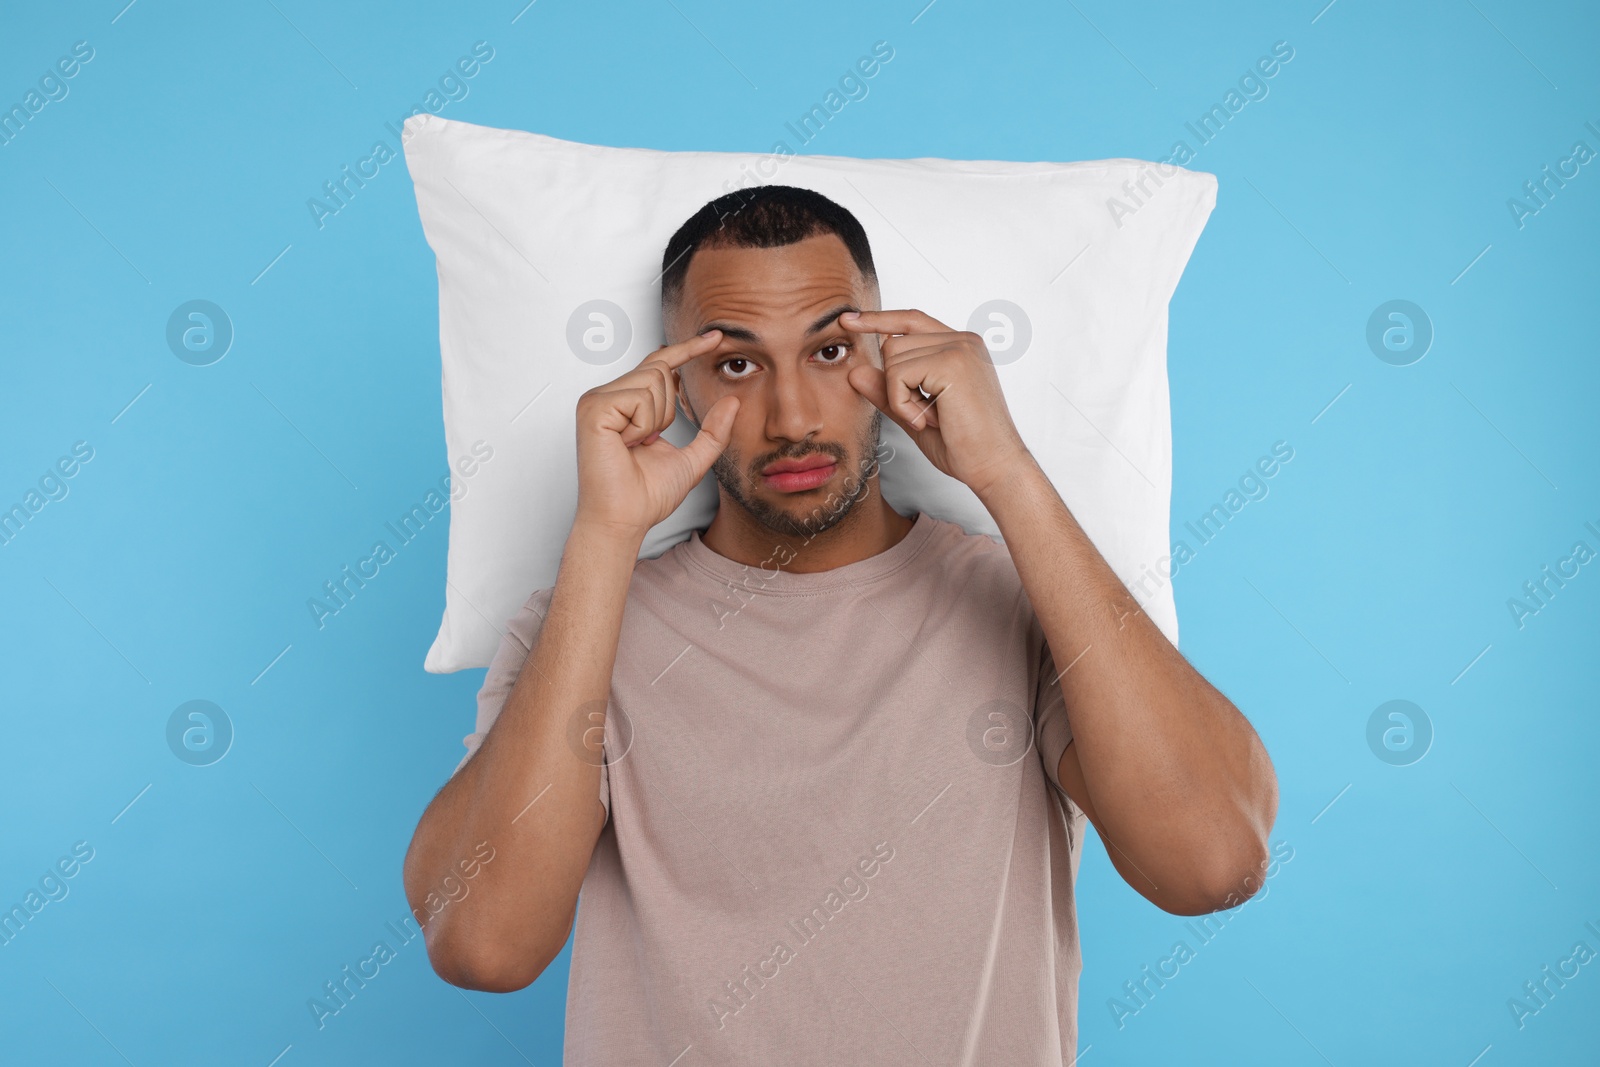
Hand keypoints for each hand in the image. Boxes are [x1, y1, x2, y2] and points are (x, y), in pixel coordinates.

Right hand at [573, 330, 738, 540]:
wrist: (624, 519)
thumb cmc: (646, 496)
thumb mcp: (693, 459)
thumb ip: (713, 431)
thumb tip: (732, 402)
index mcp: (626, 403)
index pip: (660, 365)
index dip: (688, 349)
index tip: (716, 338)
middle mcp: (607, 395)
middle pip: (660, 370)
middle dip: (668, 409)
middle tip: (647, 442)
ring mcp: (596, 400)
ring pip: (653, 381)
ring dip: (656, 420)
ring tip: (635, 444)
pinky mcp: (593, 408)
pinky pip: (639, 398)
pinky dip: (644, 425)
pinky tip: (626, 443)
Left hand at [840, 309, 1029, 497]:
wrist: (994, 466)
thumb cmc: (964, 445)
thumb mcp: (915, 414)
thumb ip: (888, 391)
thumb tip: (855, 371)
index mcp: (960, 347)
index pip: (911, 321)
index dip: (879, 319)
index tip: (848, 320)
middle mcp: (963, 340)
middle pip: (894, 343)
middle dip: (896, 385)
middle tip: (927, 414)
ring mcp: (959, 348)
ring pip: (892, 358)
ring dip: (900, 397)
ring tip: (932, 417)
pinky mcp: (952, 362)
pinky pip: (898, 375)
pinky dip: (903, 404)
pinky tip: (929, 420)